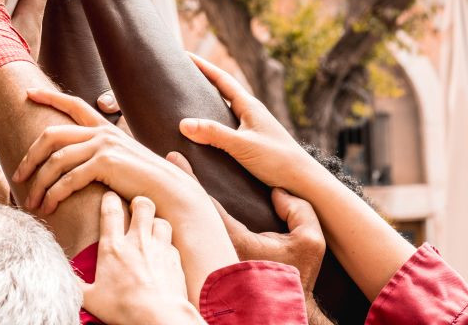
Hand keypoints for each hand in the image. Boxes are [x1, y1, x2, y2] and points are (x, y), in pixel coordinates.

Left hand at [14, 88, 236, 305]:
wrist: (172, 194)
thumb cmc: (147, 184)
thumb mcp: (123, 163)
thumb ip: (104, 157)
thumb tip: (88, 160)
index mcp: (106, 129)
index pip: (73, 105)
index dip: (49, 97)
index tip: (28, 94)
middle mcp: (103, 132)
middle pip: (52, 136)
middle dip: (31, 156)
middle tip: (18, 176)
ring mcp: (104, 145)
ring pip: (56, 160)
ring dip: (39, 182)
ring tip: (31, 202)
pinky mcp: (106, 163)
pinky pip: (69, 178)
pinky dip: (54, 193)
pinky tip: (48, 206)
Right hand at [81, 193, 204, 324]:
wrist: (159, 317)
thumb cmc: (123, 308)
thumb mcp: (91, 299)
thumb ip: (76, 284)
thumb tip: (63, 276)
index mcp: (113, 247)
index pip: (111, 210)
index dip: (109, 199)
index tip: (109, 198)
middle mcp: (137, 241)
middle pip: (142, 205)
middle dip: (139, 203)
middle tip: (135, 210)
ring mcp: (158, 248)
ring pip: (161, 220)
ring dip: (155, 223)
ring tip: (150, 230)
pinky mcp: (174, 259)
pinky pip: (172, 243)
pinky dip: (167, 245)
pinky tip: (162, 254)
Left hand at [166, 152, 324, 294]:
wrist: (284, 310)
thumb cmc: (296, 276)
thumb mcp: (310, 242)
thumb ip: (298, 210)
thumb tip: (276, 191)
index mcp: (237, 242)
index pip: (206, 204)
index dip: (189, 178)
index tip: (174, 158)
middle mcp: (217, 253)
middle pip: (186, 215)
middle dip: (173, 189)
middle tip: (159, 165)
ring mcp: (210, 263)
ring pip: (184, 230)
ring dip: (172, 208)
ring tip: (157, 182)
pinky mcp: (208, 269)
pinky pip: (189, 241)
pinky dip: (180, 224)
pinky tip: (170, 208)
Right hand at [179, 54, 316, 193]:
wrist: (304, 181)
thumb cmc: (278, 160)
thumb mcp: (242, 145)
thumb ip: (213, 134)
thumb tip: (183, 123)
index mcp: (249, 106)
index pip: (222, 79)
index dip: (203, 66)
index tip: (185, 55)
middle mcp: (251, 112)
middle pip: (223, 91)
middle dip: (203, 81)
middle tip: (182, 75)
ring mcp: (253, 127)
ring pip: (225, 109)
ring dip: (208, 103)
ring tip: (187, 101)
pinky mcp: (253, 141)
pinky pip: (228, 125)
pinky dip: (214, 122)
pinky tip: (205, 131)